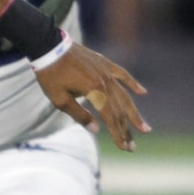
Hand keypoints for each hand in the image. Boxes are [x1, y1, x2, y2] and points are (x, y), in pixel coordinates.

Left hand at [36, 42, 150, 150]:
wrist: (49, 46)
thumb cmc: (50, 75)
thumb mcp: (60, 99)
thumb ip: (79, 115)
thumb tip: (96, 130)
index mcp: (95, 92)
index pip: (111, 118)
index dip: (118, 134)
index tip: (125, 148)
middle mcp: (105, 82)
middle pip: (120, 110)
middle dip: (127, 130)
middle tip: (133, 147)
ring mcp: (106, 72)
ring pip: (124, 96)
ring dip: (134, 113)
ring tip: (145, 128)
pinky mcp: (104, 63)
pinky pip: (122, 74)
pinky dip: (133, 83)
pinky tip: (143, 92)